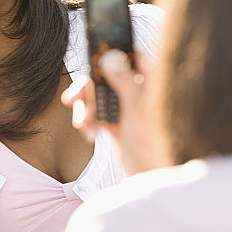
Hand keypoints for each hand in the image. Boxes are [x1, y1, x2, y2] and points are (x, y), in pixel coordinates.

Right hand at [62, 50, 169, 173]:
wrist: (152, 177)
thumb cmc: (155, 145)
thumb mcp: (138, 109)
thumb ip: (125, 82)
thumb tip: (111, 61)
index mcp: (151, 83)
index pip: (132, 57)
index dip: (112, 54)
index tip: (94, 57)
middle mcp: (140, 92)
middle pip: (108, 77)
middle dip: (89, 88)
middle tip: (75, 98)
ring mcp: (128, 109)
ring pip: (99, 97)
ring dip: (86, 109)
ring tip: (84, 124)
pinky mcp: (119, 124)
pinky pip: (98, 115)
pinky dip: (90, 122)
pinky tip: (91, 134)